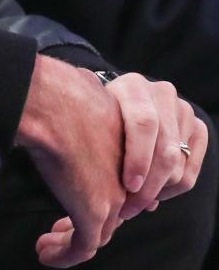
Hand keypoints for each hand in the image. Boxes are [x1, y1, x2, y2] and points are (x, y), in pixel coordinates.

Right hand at [16, 56, 125, 266]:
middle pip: (113, 210)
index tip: (76, 198)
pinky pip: (82, 247)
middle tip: (62, 227)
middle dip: (87, 221)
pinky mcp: (93, 213)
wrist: (52, 101)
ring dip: (71, 241)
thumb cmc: (59, 88)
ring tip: (48, 244)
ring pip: (98, 233)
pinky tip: (45, 253)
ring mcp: (113, 195)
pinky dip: (64, 255)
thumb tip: (78, 84)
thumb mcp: (84, 89)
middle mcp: (127, 174)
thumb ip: (88, 96)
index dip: (101, 192)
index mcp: (128, 145)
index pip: (121, 179)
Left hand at [107, 73, 207, 219]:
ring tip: (136, 203)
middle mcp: (161, 93)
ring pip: (177, 165)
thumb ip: (102, 145)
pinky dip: (173, 189)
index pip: (144, 123)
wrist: (123, 102)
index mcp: (133, 86)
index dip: (139, 158)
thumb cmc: (102, 116)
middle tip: (128, 208)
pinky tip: (154, 193)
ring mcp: (183, 109)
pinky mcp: (197, 127)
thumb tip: (108, 195)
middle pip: (165, 150)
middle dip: (148, 186)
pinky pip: (190, 170)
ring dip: (158, 191)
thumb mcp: (97, 122)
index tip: (129, 186)